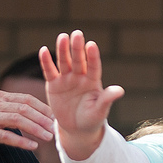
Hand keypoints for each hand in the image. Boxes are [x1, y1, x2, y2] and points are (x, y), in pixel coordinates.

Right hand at [0, 90, 53, 151]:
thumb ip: (7, 107)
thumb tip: (31, 113)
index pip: (26, 99)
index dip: (43, 108)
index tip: (55, 117)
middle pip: (24, 108)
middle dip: (43, 118)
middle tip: (55, 129)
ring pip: (17, 119)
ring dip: (35, 128)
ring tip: (48, 137)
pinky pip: (5, 136)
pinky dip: (21, 141)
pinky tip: (32, 146)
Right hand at [40, 30, 123, 160]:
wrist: (76, 129)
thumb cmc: (92, 119)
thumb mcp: (100, 110)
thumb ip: (107, 99)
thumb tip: (120, 90)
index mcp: (93, 81)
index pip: (94, 66)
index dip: (93, 56)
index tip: (91, 45)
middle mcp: (80, 77)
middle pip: (79, 60)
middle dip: (77, 48)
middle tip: (77, 34)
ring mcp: (66, 79)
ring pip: (64, 62)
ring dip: (63, 50)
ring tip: (62, 37)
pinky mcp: (54, 85)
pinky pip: (49, 71)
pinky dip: (46, 61)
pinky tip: (43, 50)